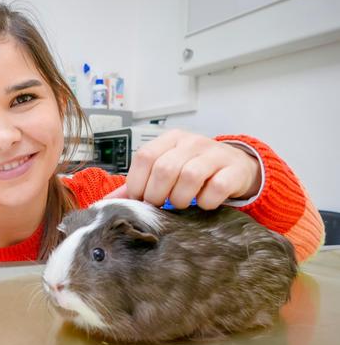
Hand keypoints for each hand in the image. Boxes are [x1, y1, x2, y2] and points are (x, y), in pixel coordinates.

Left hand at [105, 129, 260, 209]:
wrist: (236, 167)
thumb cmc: (195, 169)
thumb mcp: (166, 169)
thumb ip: (139, 184)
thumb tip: (107, 202)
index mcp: (170, 139)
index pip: (145, 157)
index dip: (138, 183)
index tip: (140, 199)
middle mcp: (191, 142)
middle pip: (165, 169)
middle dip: (157, 195)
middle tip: (161, 205)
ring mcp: (215, 154)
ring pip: (190, 177)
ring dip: (181, 199)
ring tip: (181, 203)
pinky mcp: (234, 170)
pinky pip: (216, 188)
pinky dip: (206, 202)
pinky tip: (204, 203)